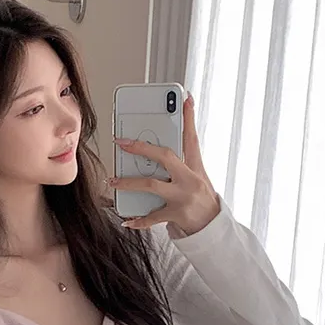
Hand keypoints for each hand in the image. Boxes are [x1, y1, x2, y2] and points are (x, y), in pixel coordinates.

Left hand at [109, 92, 220, 236]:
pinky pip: (152, 217)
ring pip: (150, 185)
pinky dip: (138, 221)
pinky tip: (127, 220)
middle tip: (121, 142)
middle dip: (142, 148)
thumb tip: (166, 144)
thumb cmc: (200, 197)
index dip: (189, 117)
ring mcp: (182, 197)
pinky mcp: (175, 214)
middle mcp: (189, 179)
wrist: (211, 226)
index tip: (185, 98)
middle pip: (165, 157)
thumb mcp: (197, 176)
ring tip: (112, 181)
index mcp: (195, 166)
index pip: (192, 137)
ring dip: (128, 183)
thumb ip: (183, 160)